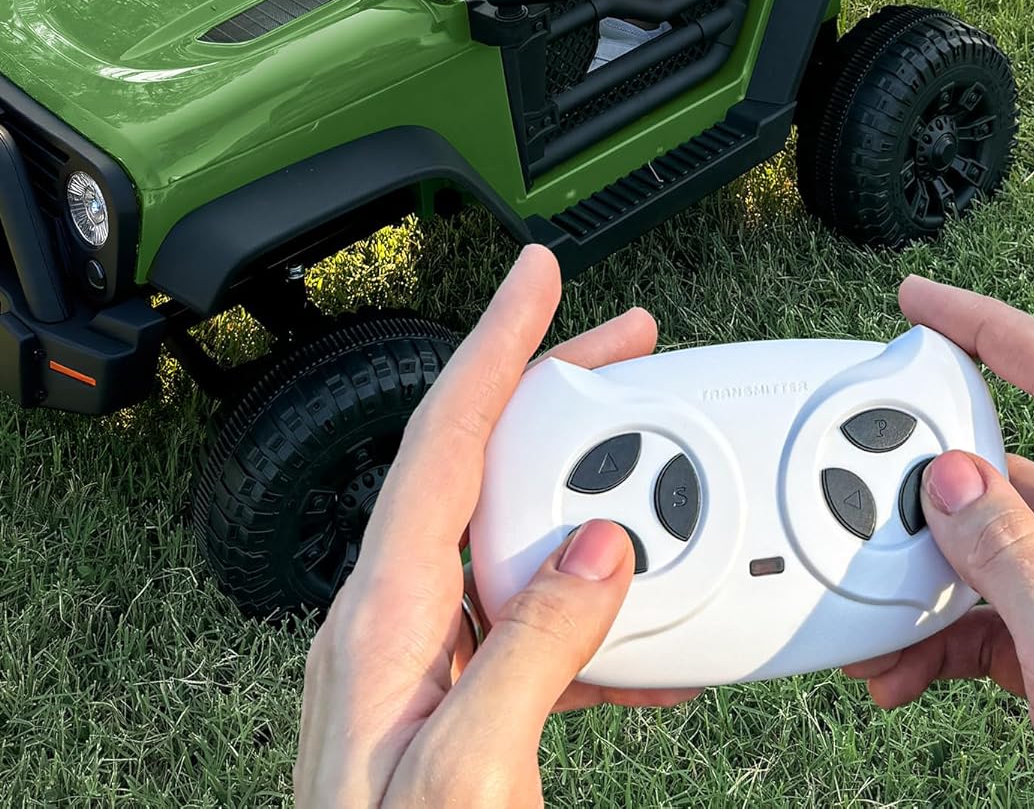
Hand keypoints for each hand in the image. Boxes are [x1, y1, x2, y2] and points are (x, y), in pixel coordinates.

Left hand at [294, 246, 696, 807]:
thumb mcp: (469, 780)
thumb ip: (532, 655)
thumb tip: (598, 551)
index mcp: (383, 614)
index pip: (443, 441)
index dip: (492, 345)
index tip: (533, 275)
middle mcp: (393, 616)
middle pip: (479, 465)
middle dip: (551, 391)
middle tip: (625, 346)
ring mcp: (421, 655)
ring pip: (509, 532)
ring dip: (582, 493)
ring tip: (649, 464)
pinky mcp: (451, 696)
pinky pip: (525, 612)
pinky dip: (588, 597)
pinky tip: (639, 616)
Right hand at [843, 276, 1033, 808]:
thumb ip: (1020, 566)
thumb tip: (951, 477)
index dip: (991, 328)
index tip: (921, 305)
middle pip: (1010, 474)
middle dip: (926, 496)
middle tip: (865, 509)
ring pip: (989, 550)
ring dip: (923, 583)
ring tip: (880, 626)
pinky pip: (990, 608)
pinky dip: (937, 630)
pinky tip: (905, 665)